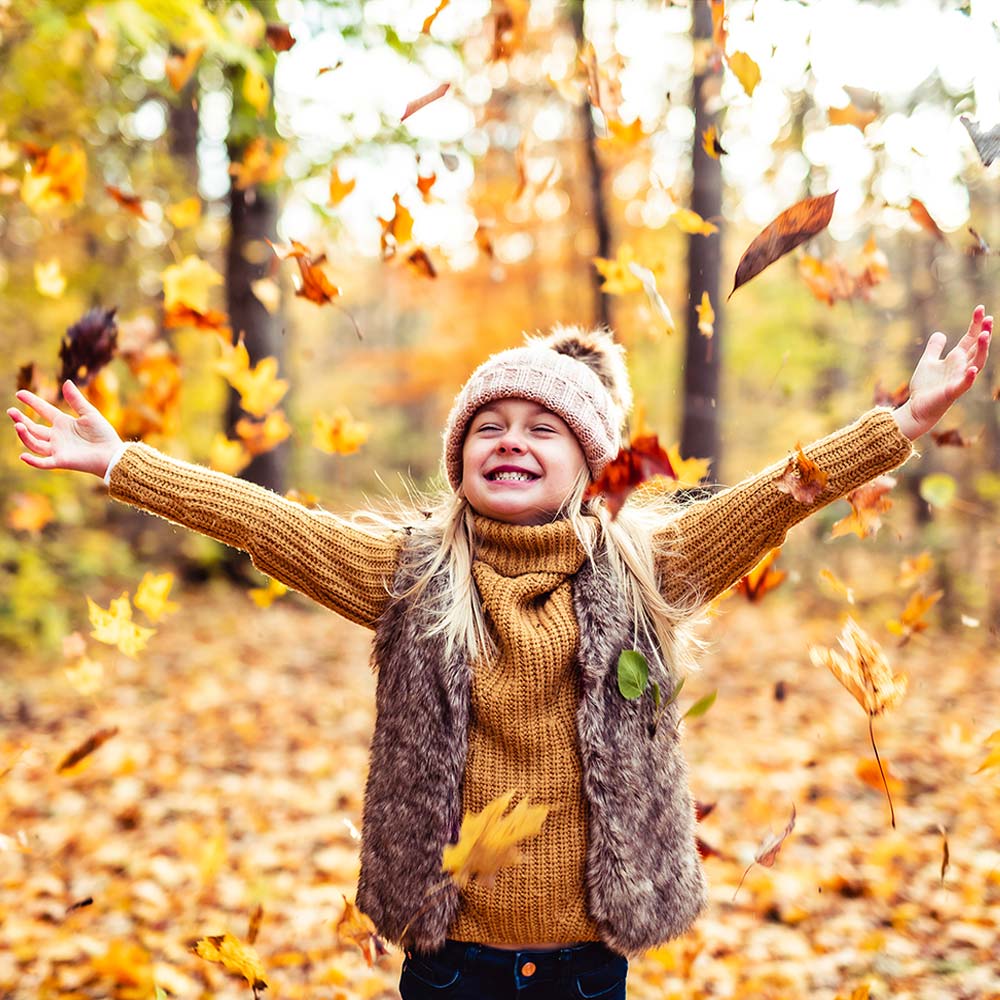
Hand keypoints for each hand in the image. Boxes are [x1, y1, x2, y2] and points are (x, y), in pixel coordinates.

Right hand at [7, 380, 122, 477]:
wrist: (112, 454)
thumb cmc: (103, 434)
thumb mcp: (89, 413)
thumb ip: (76, 400)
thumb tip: (66, 381)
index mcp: (64, 423)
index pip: (43, 410)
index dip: (32, 402)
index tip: (19, 393)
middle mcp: (57, 436)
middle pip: (34, 428)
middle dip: (21, 420)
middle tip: (11, 411)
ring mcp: (58, 449)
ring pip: (35, 443)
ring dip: (25, 435)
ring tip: (18, 425)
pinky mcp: (61, 461)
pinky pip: (43, 462)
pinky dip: (33, 461)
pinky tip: (23, 456)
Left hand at [893, 305, 991, 440]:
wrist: (917, 408)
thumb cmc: (925, 387)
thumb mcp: (927, 362)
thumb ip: (934, 348)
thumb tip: (940, 333)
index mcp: (956, 359)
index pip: (970, 338)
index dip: (976, 324)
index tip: (980, 309)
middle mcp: (961, 367)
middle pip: (977, 347)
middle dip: (984, 333)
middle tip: (989, 318)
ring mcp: (959, 379)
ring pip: (976, 362)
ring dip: (982, 350)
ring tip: (984, 335)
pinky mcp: (952, 392)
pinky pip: (964, 384)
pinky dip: (969, 377)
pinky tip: (972, 369)